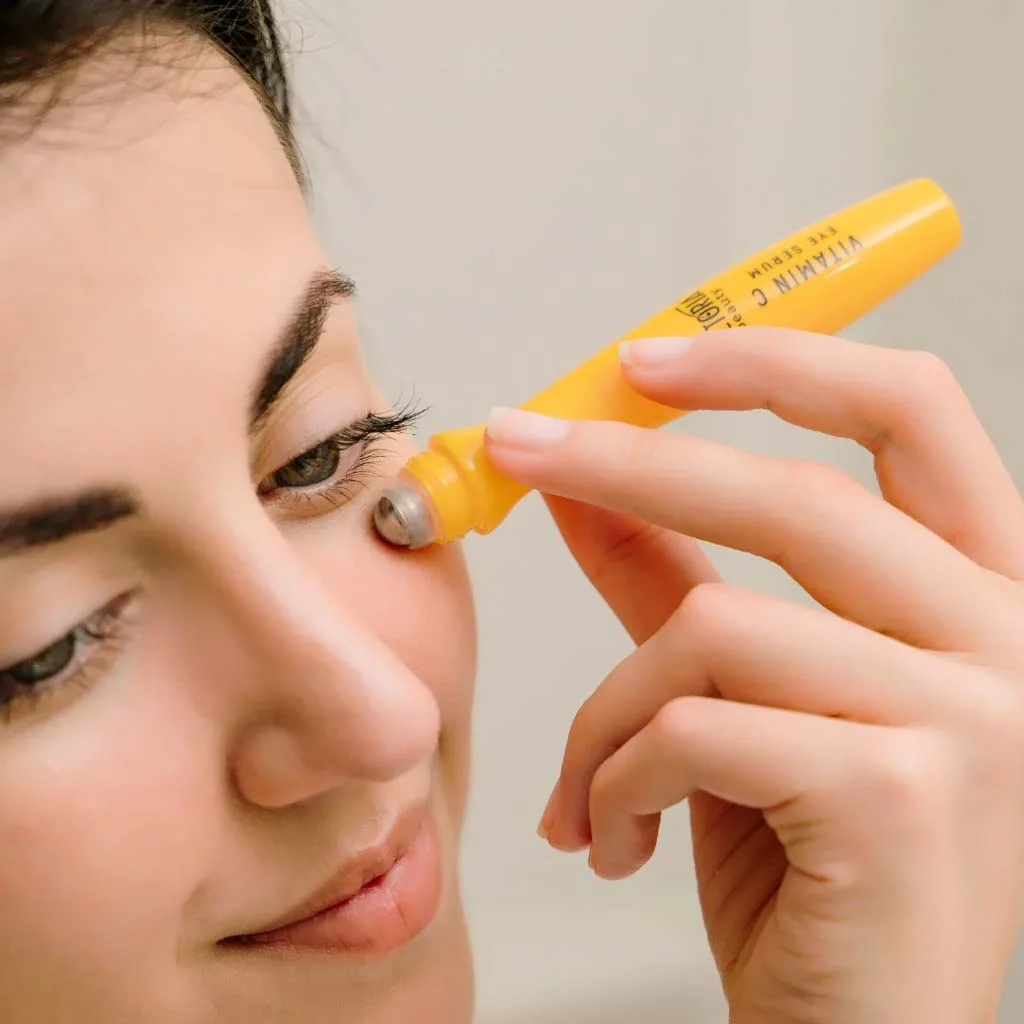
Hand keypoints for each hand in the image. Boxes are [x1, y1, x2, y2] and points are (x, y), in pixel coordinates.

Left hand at [484, 328, 1023, 1023]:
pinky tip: (616, 838)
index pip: (904, 409)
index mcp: (980, 590)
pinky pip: (695, 726)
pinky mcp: (894, 795)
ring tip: (585, 790)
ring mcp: (966, 718)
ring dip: (607, 712)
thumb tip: (583, 477)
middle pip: (792, 492)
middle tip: (517, 448)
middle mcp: (1002, 639)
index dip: (775, 358)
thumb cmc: (807, 870)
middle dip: (625, 460)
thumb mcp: (738, 701)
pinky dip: (619, 777)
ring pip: (713, 629)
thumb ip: (670, 577)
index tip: (645, 356)